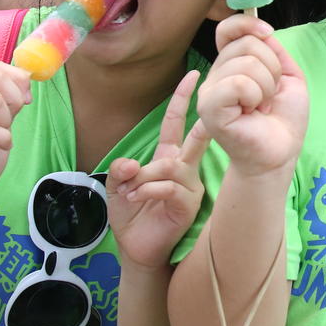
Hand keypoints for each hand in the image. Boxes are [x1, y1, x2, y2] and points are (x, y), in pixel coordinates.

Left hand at [108, 70, 209, 269]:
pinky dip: (148, 189)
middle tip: (206, 91)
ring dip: (145, 175)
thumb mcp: (118, 188)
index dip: (182, 99)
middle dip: (201, 114)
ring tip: (129, 190)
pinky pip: (169, 187)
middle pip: (196, 137)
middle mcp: (183, 168)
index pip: (177, 123)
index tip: (193, 74)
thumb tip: (130, 163)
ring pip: (171, 165)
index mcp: (168, 159)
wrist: (137, 250)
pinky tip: (136, 197)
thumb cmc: (132, 217)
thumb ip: (122, 171)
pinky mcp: (187, 205)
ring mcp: (188, 186)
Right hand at [197, 14, 308, 177]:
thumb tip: (261, 30)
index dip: (247, 23)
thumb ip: (274, 50)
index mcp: (230, 66)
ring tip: (262, 106)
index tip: (268, 32)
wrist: (281, 151)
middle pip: (246, 43)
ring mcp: (209, 92)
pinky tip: (253, 111)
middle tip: (270, 94)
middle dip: (272, 67)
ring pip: (246, 63)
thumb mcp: (288, 76)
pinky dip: (256, 96)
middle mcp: (215, 76)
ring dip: (267, 86)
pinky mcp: (210, 109)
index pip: (227, 29)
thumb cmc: (283, 118)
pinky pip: (239, 83)